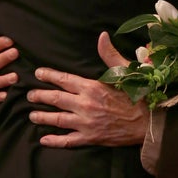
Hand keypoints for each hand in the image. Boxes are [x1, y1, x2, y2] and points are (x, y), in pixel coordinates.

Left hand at [28, 32, 149, 147]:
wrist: (148, 123)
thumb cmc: (138, 95)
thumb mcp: (126, 70)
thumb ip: (110, 54)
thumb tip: (102, 36)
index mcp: (92, 87)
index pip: (64, 79)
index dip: (49, 75)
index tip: (38, 73)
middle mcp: (85, 105)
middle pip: (56, 99)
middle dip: (40, 96)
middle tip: (29, 95)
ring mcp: (86, 123)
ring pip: (57, 120)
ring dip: (42, 117)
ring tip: (32, 115)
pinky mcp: (90, 138)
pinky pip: (67, 141)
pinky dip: (54, 140)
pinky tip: (44, 139)